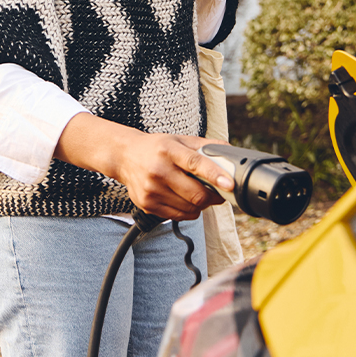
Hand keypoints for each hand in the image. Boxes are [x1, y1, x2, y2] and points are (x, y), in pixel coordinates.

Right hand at [55, 115, 232, 220]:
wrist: (125, 156)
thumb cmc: (156, 148)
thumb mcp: (179, 140)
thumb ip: (204, 146)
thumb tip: (230, 153)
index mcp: (169, 150)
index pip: (195, 164)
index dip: (215, 175)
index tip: (230, 184)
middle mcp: (158, 170)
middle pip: (196, 194)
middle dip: (214, 196)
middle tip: (219, 191)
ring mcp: (151, 190)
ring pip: (190, 208)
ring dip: (201, 205)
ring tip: (198, 193)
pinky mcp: (147, 204)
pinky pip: (179, 216)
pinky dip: (189, 211)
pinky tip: (184, 199)